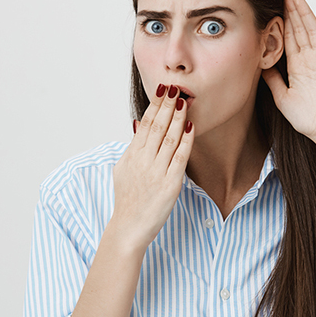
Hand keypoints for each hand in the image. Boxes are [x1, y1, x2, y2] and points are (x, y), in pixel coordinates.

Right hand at [110, 84, 193, 250]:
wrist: (128, 228)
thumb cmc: (128, 199)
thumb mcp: (123, 169)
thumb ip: (133, 147)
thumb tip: (139, 123)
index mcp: (131, 156)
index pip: (145, 124)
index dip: (155, 105)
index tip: (163, 90)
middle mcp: (142, 161)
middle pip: (156, 127)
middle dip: (167, 106)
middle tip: (175, 88)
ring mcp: (156, 173)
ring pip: (168, 139)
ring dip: (177, 118)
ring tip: (184, 101)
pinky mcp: (170, 185)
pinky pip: (180, 158)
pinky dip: (186, 141)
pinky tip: (192, 127)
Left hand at [262, 0, 315, 148]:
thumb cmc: (308, 118)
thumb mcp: (282, 97)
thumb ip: (272, 80)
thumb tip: (258, 65)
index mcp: (297, 67)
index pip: (289, 38)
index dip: (282, 22)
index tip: (274, 5)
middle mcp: (311, 59)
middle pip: (300, 29)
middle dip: (292, 10)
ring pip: (313, 29)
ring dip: (305, 12)